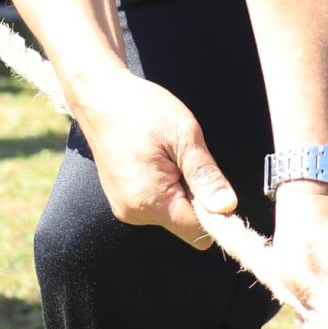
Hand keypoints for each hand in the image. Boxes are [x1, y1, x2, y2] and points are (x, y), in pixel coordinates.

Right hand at [72, 67, 239, 246]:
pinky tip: (154, 159)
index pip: (198, 233)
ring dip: (179, 190)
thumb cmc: (140, 109)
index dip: (216, 214)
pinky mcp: (121, 199)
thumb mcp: (183, 135)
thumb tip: (228, 207)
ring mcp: (125, 207)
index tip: (213, 183)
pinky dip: (164, 187)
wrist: (98, 95)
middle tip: (183, 159)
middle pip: (184, 225)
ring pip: (171, 214)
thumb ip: (205, 175)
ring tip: (165, 155)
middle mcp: (135, 213)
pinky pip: (155, 204)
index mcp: (151, 200)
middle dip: (195, 197)